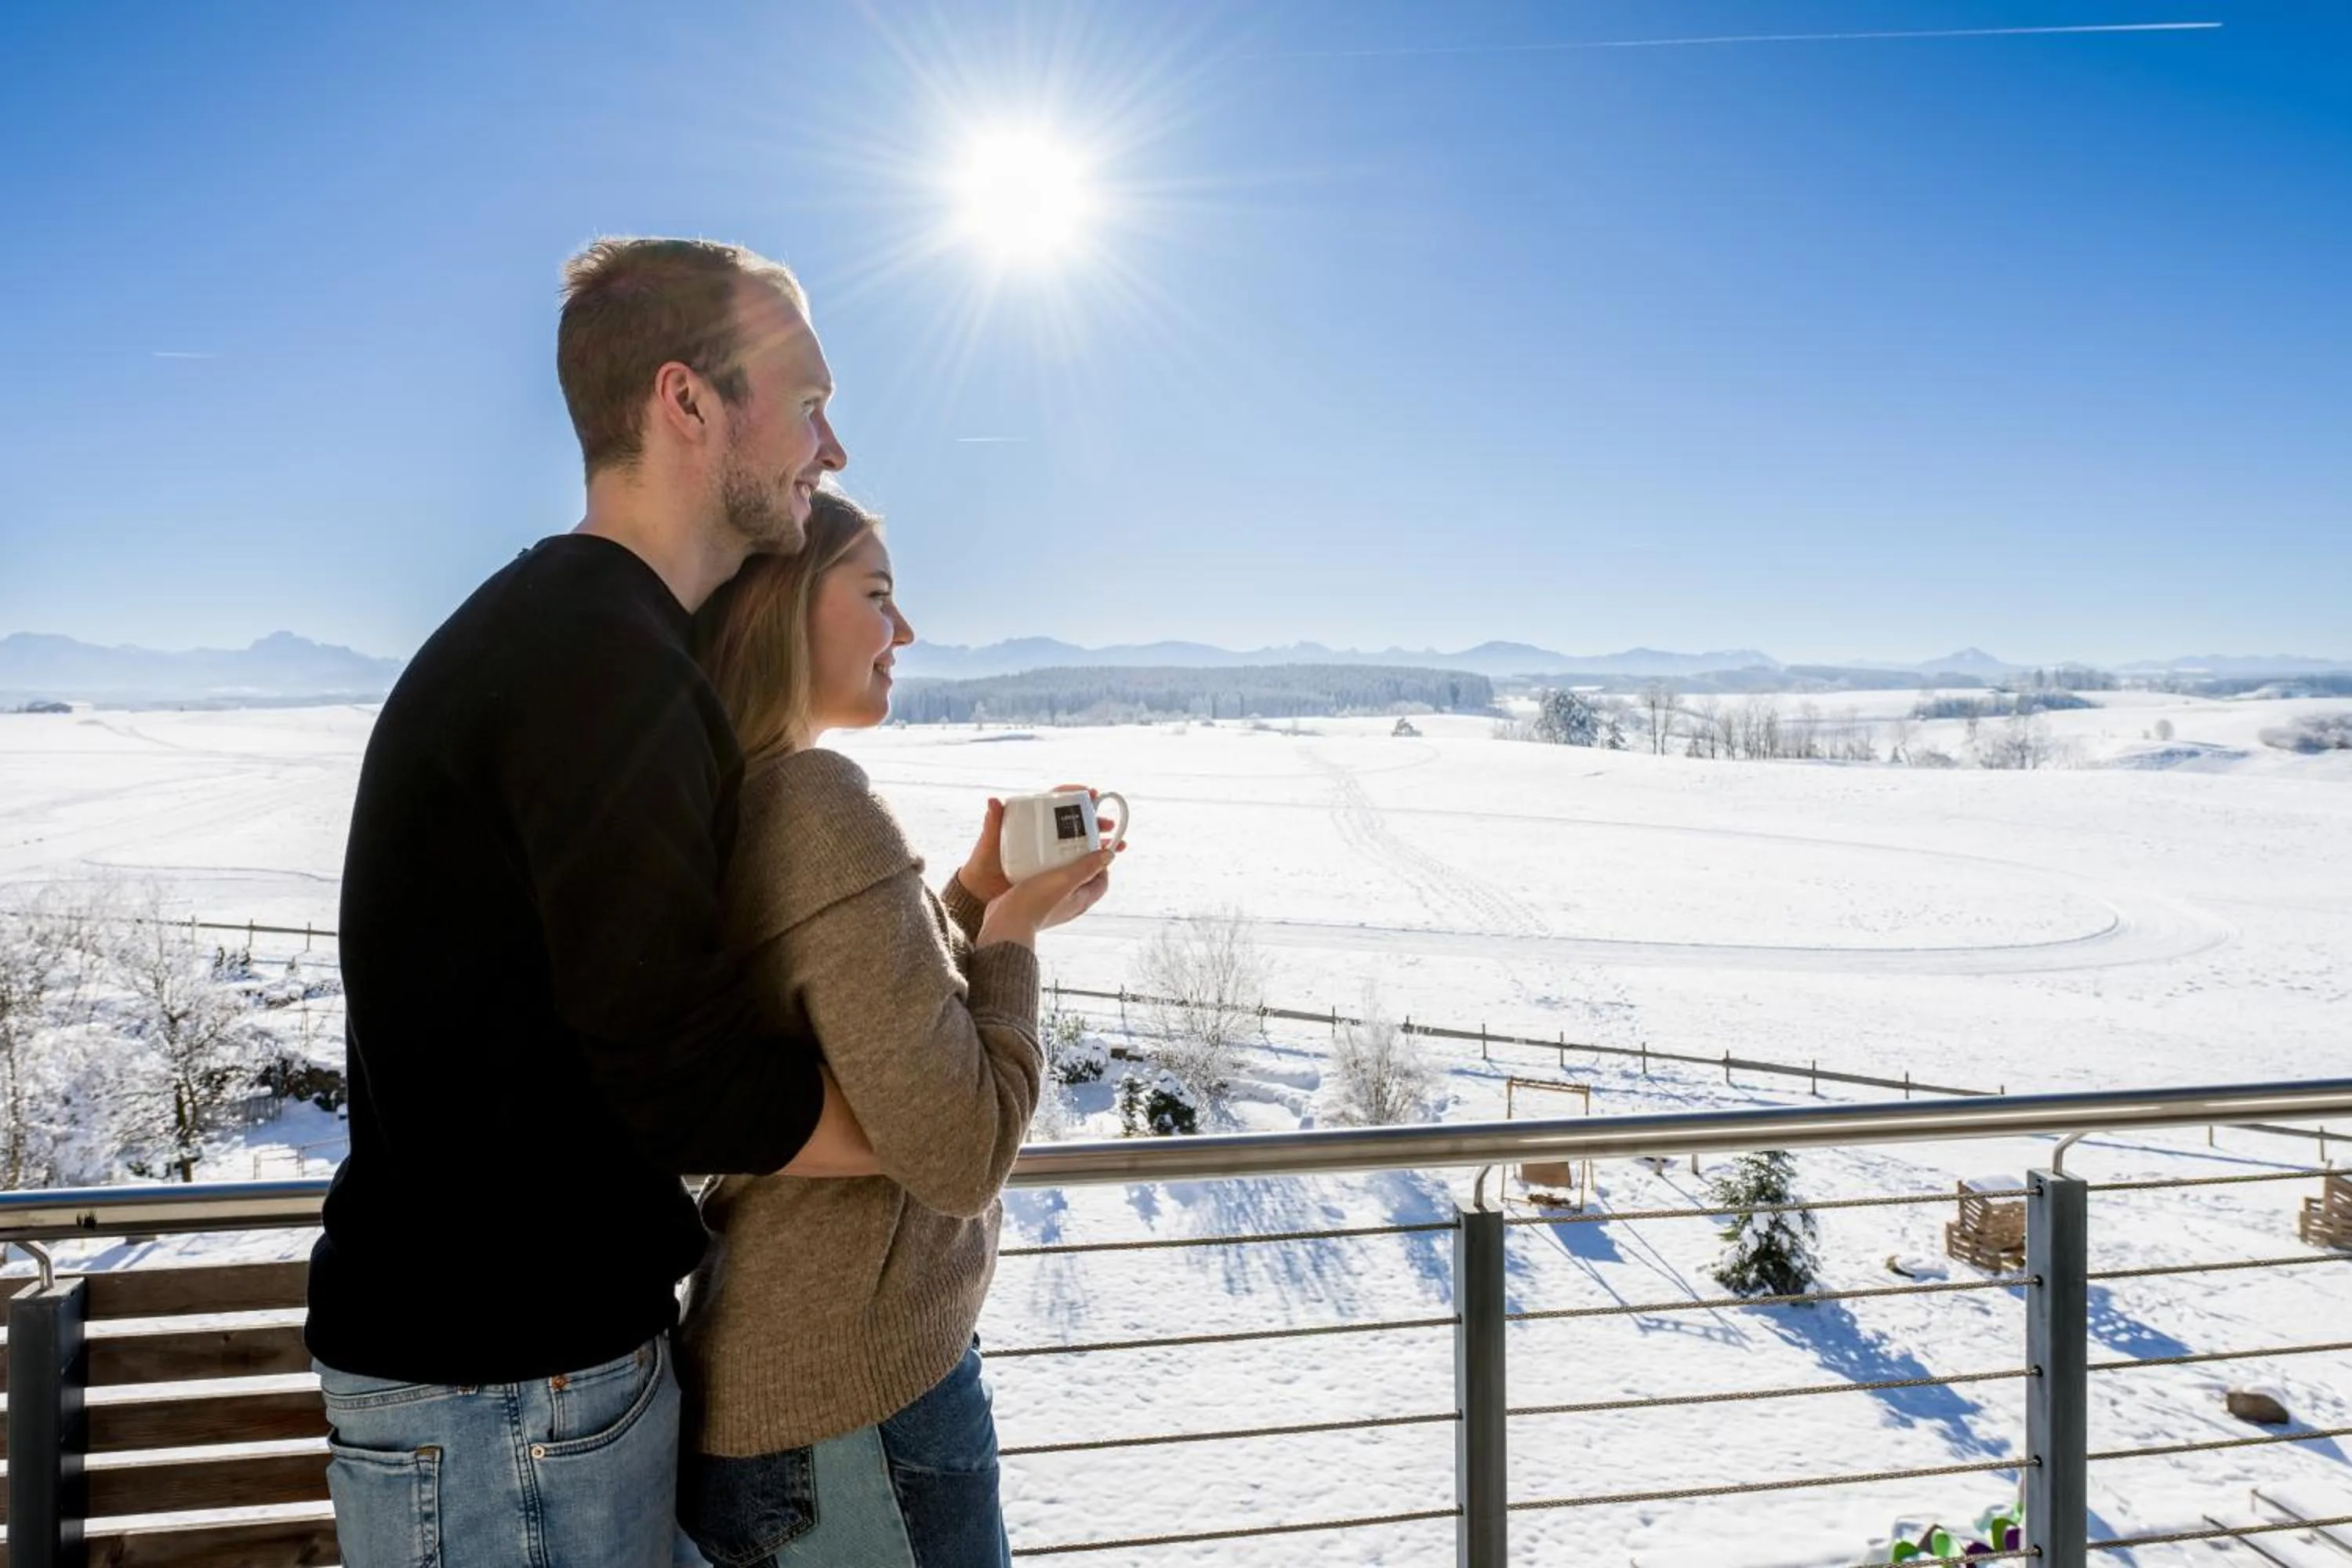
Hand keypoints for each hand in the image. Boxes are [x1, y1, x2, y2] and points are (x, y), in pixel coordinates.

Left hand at [960, 784, 1123, 904]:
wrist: (981, 893)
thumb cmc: (984, 864)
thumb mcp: (989, 843)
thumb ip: (992, 824)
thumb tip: (993, 800)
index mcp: (1031, 822)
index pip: (1056, 801)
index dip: (1074, 795)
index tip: (1090, 793)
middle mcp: (1043, 835)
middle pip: (1075, 822)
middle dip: (1096, 820)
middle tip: (1109, 823)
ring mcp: (1049, 853)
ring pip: (1081, 842)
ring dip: (1101, 842)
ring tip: (1118, 843)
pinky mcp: (1053, 870)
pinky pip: (1077, 862)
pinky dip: (1094, 861)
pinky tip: (1107, 863)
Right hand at [977, 844, 1117, 949]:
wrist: (1006, 921)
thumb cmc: (1036, 903)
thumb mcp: (1065, 879)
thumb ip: (1086, 867)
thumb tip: (1108, 856)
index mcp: (1081, 900)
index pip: (1102, 881)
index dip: (1101, 863)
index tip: (1093, 846)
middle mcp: (1069, 903)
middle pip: (1083, 878)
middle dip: (1082, 859)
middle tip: (1074, 842)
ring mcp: (1052, 903)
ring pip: (1063, 879)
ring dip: (1061, 862)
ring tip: (1053, 847)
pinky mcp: (1035, 900)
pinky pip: (1045, 881)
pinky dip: (1043, 868)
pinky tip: (1033, 859)